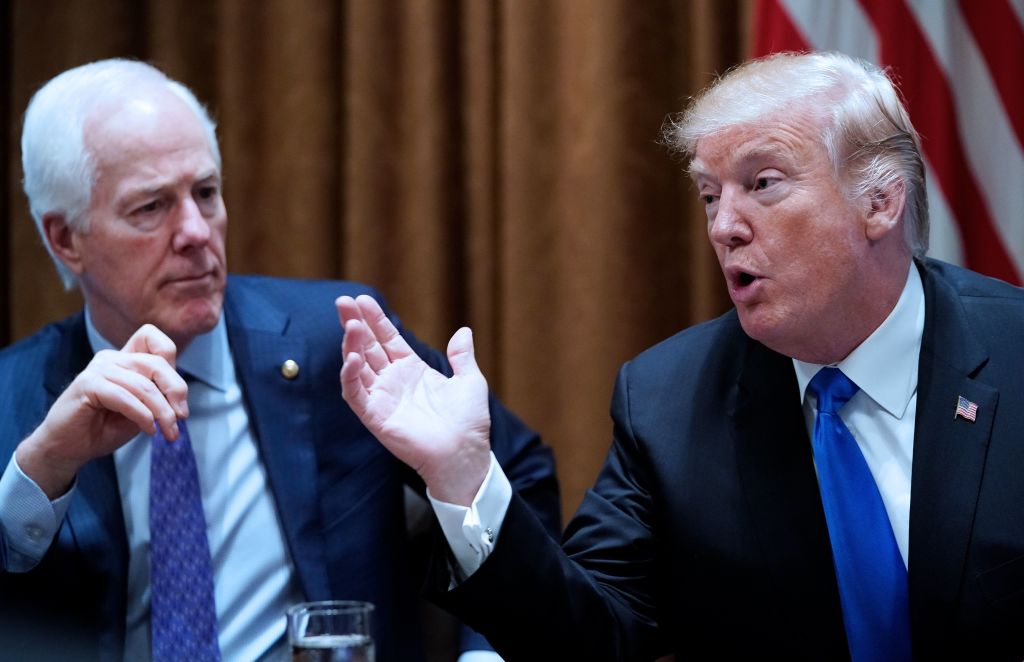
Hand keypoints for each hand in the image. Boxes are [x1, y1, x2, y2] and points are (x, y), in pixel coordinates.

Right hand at [16, 324, 188, 497]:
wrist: (68, 449)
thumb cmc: (103, 428)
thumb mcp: (141, 410)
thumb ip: (157, 397)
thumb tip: (180, 400)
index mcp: (125, 360)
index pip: (152, 338)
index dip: (172, 365)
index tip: (180, 399)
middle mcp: (112, 358)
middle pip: (156, 363)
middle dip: (176, 391)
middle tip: (181, 417)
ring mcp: (98, 368)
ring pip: (143, 385)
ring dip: (162, 412)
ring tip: (167, 431)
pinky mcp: (87, 384)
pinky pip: (124, 396)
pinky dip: (142, 415)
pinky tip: (148, 429)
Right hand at [337, 295, 491, 505]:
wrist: (466, 454)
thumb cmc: (469, 422)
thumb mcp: (470, 381)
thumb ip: (462, 357)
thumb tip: (464, 331)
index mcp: (412, 370)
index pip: (388, 339)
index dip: (376, 319)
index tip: (363, 299)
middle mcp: (393, 382)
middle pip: (368, 347)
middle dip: (355, 324)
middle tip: (343, 302)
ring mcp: (383, 399)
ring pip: (358, 367)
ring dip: (351, 345)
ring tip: (349, 324)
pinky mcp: (376, 417)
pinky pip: (356, 395)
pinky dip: (350, 377)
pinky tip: (352, 357)